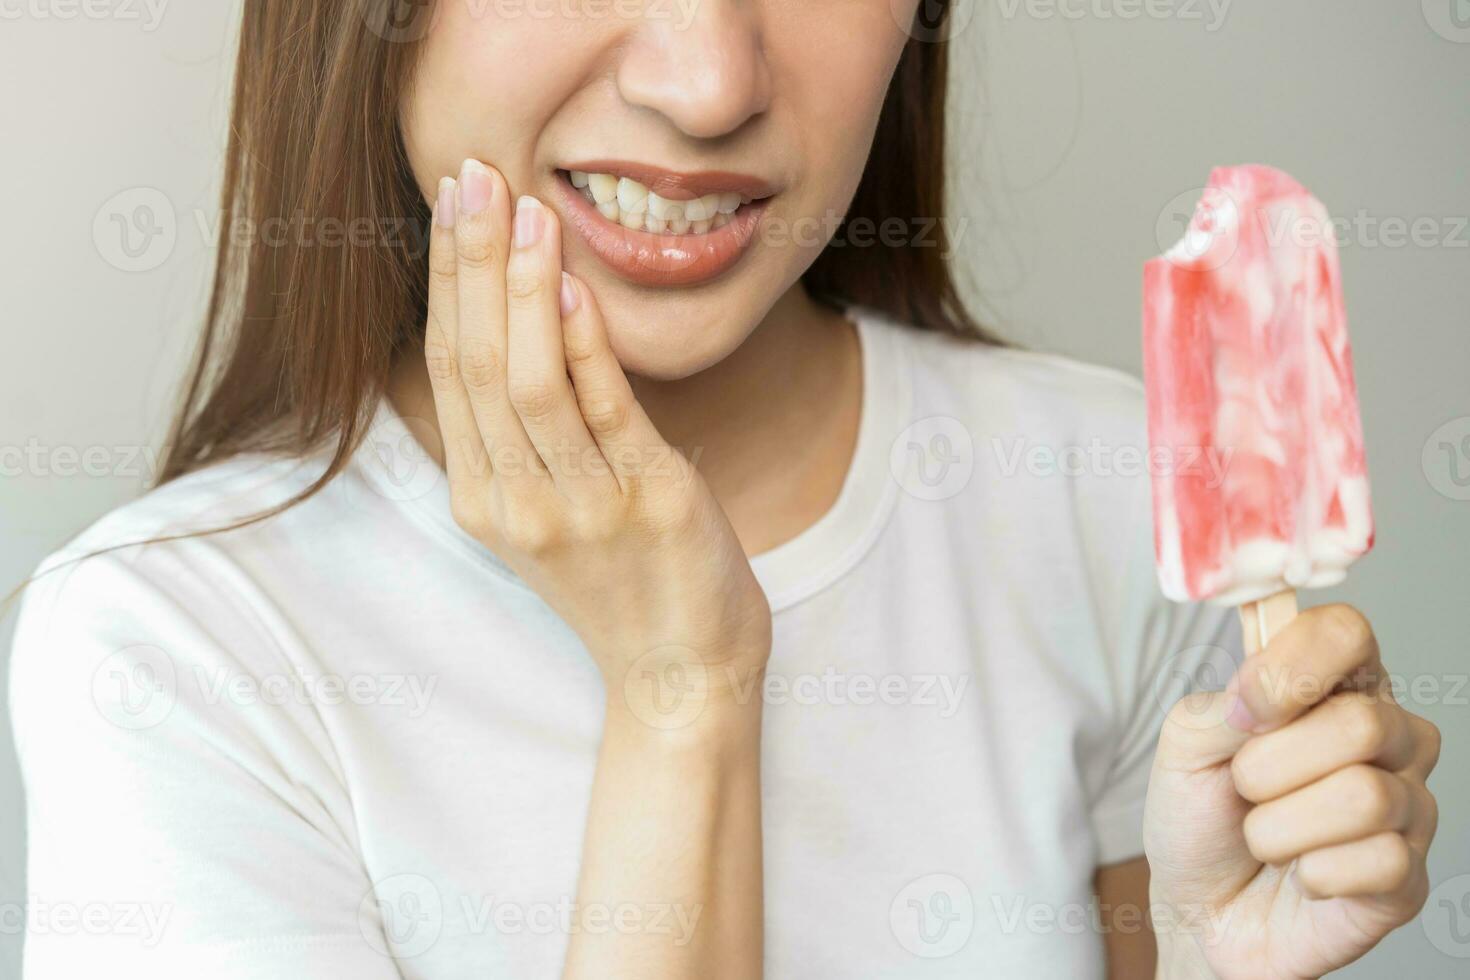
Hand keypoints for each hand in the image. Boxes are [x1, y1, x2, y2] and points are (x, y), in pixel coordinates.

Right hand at [420, 159, 771, 716]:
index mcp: (482, 496)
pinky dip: (586, 347)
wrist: (680, 671)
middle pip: (474, 361)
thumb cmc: (623, 582)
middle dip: (472, 261)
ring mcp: (578, 507)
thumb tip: (519, 323)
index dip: (448, 278)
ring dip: (525, 287)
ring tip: (529, 210)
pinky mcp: (646, 503)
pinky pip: (604, 414)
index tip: (454, 201)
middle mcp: (515, 503)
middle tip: (471, 176)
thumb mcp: (548, 510)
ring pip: (527, 381)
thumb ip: (523, 432)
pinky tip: (578, 287)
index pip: (448, 366)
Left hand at [1144, 604, 1440, 979]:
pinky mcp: (1409, 875)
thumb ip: (1220, 705)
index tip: (1243, 707)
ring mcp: (1406, 805)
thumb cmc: (1200, 816)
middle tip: (1244, 790)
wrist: (1198, 908)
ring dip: (1280, 827)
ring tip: (1265, 838)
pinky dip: (1311, 874)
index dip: (1293, 666)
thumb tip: (1261, 697)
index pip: (1347, 631)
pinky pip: (1378, 862)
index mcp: (1333, 686)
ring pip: (1365, 796)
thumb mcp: (1183, 746)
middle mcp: (1386, 736)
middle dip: (1270, 766)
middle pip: (1362, 723)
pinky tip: (1299, 876)